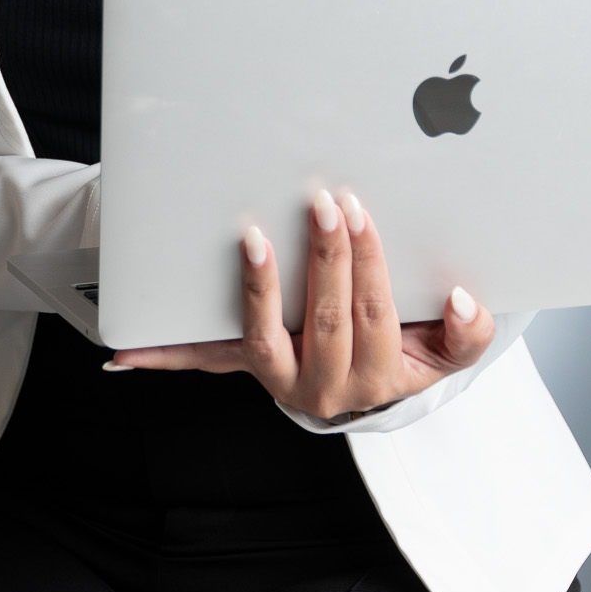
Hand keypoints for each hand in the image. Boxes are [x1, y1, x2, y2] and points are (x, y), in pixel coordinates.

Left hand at [108, 190, 494, 418]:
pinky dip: (166, 357)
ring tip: (254, 240)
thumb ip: (466, 332)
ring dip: (259, 287)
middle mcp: (324, 388)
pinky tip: (124, 353)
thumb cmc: (406, 349)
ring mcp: (279, 379)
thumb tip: (460, 299)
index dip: (369, 262)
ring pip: (264, 337)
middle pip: (325, 317)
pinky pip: (206, 363)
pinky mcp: (246, 367)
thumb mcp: (445, 351)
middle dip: (327, 257)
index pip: (375, 312)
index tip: (361, 213)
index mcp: (379, 377)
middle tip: (323, 203)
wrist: (368, 387)